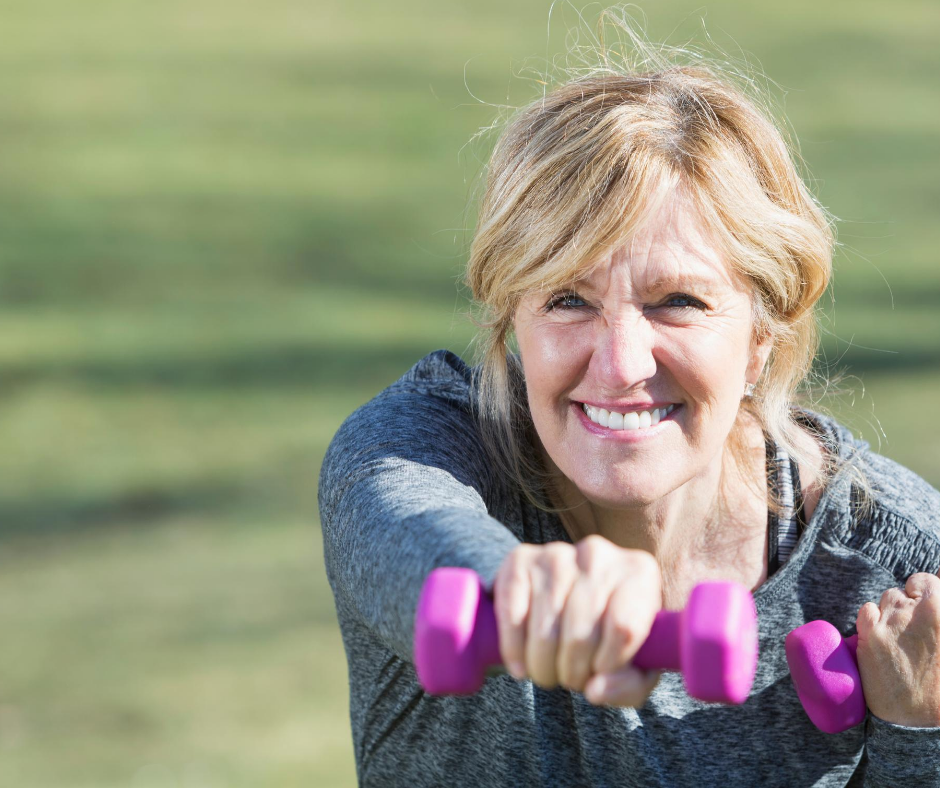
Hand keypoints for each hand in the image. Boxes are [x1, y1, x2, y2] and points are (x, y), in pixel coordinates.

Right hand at [491, 534, 661, 706]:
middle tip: (572, 679)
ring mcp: (556, 554)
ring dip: (543, 666)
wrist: (573, 595)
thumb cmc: (612, 633)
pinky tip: (520, 665)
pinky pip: (512, 615)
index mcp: (640, 573)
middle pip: (581, 634)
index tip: (601, 673)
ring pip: (545, 630)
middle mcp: (598, 555)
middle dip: (573, 673)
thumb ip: (629, 684)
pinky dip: (514, 650)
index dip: (609, 663)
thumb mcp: (636, 663)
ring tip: (549, 671)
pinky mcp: (520, 559)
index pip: (625, 628)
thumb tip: (595, 689)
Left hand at [856, 572, 939, 726]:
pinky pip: (866, 610)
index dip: (919, 591)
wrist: (917, 718)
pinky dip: (869, 620)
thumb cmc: (937, 684)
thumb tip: (933, 595)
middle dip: (903, 605)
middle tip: (906, 629)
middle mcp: (920, 612)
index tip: (918, 604)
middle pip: (901, 591)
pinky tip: (878, 638)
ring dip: (887, 614)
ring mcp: (895, 620)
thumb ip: (939, 619)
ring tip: (895, 640)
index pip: (924, 580)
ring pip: (884, 599)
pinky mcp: (871, 632)